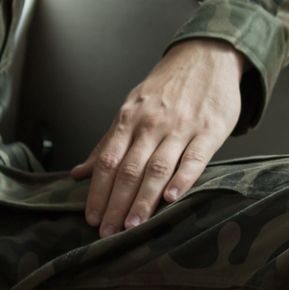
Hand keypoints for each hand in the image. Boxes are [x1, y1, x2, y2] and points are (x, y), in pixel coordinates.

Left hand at [72, 38, 245, 235]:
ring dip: (143, 200)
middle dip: (116, 204)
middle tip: (109, 233)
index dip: (98, 192)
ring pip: (158, 168)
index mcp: (129, 119)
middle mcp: (152, 123)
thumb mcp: (132, 107)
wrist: (206, 56)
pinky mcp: (210, 129)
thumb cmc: (166, 88)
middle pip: (129, 169)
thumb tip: (78, 173)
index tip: (91, 219)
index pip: (107, 160)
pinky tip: (172, 199)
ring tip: (133, 226)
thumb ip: (108, 142)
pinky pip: (194, 158)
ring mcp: (181, 126)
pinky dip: (182, 179)